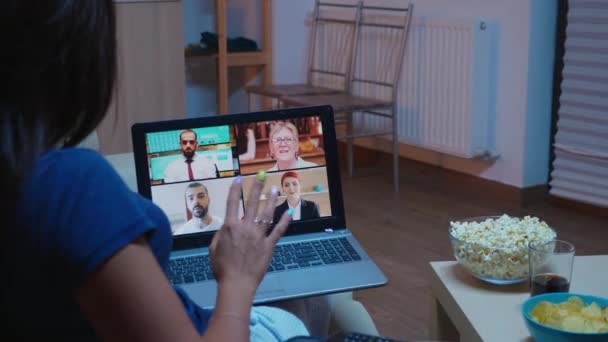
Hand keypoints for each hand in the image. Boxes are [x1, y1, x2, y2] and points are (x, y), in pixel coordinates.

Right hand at [209, 173, 290, 293]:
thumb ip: (220, 234)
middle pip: (252, 203)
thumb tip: (226, 226)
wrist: (237, 283)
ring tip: (275, 189)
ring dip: (271, 200)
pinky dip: (284, 221)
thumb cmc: (222, 268)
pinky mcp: (269, 245)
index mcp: (230, 227)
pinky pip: (278, 231)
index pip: (232, 203)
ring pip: (267, 213)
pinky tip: (289, 213)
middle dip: (257, 187)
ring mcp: (259, 235)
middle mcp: (246, 227)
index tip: (239, 179)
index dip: (235, 189)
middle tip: (262, 176)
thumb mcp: (213, 248)